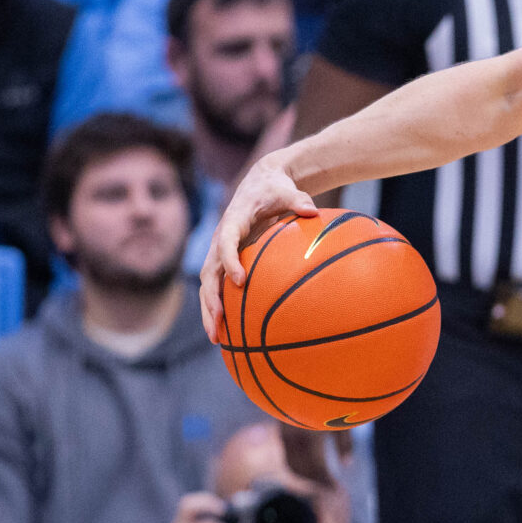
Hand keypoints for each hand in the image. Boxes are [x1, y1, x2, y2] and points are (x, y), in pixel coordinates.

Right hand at [201, 149, 318, 341]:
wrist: (260, 183)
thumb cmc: (275, 189)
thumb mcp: (287, 190)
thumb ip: (298, 200)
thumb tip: (312, 210)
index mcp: (233, 221)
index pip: (226, 242)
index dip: (230, 261)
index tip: (239, 281)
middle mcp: (220, 238)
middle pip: (209, 272)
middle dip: (211, 298)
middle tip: (219, 323)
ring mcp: (220, 251)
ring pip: (209, 284)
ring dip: (209, 310)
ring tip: (216, 338)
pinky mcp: (225, 260)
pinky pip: (218, 286)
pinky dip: (219, 306)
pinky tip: (227, 331)